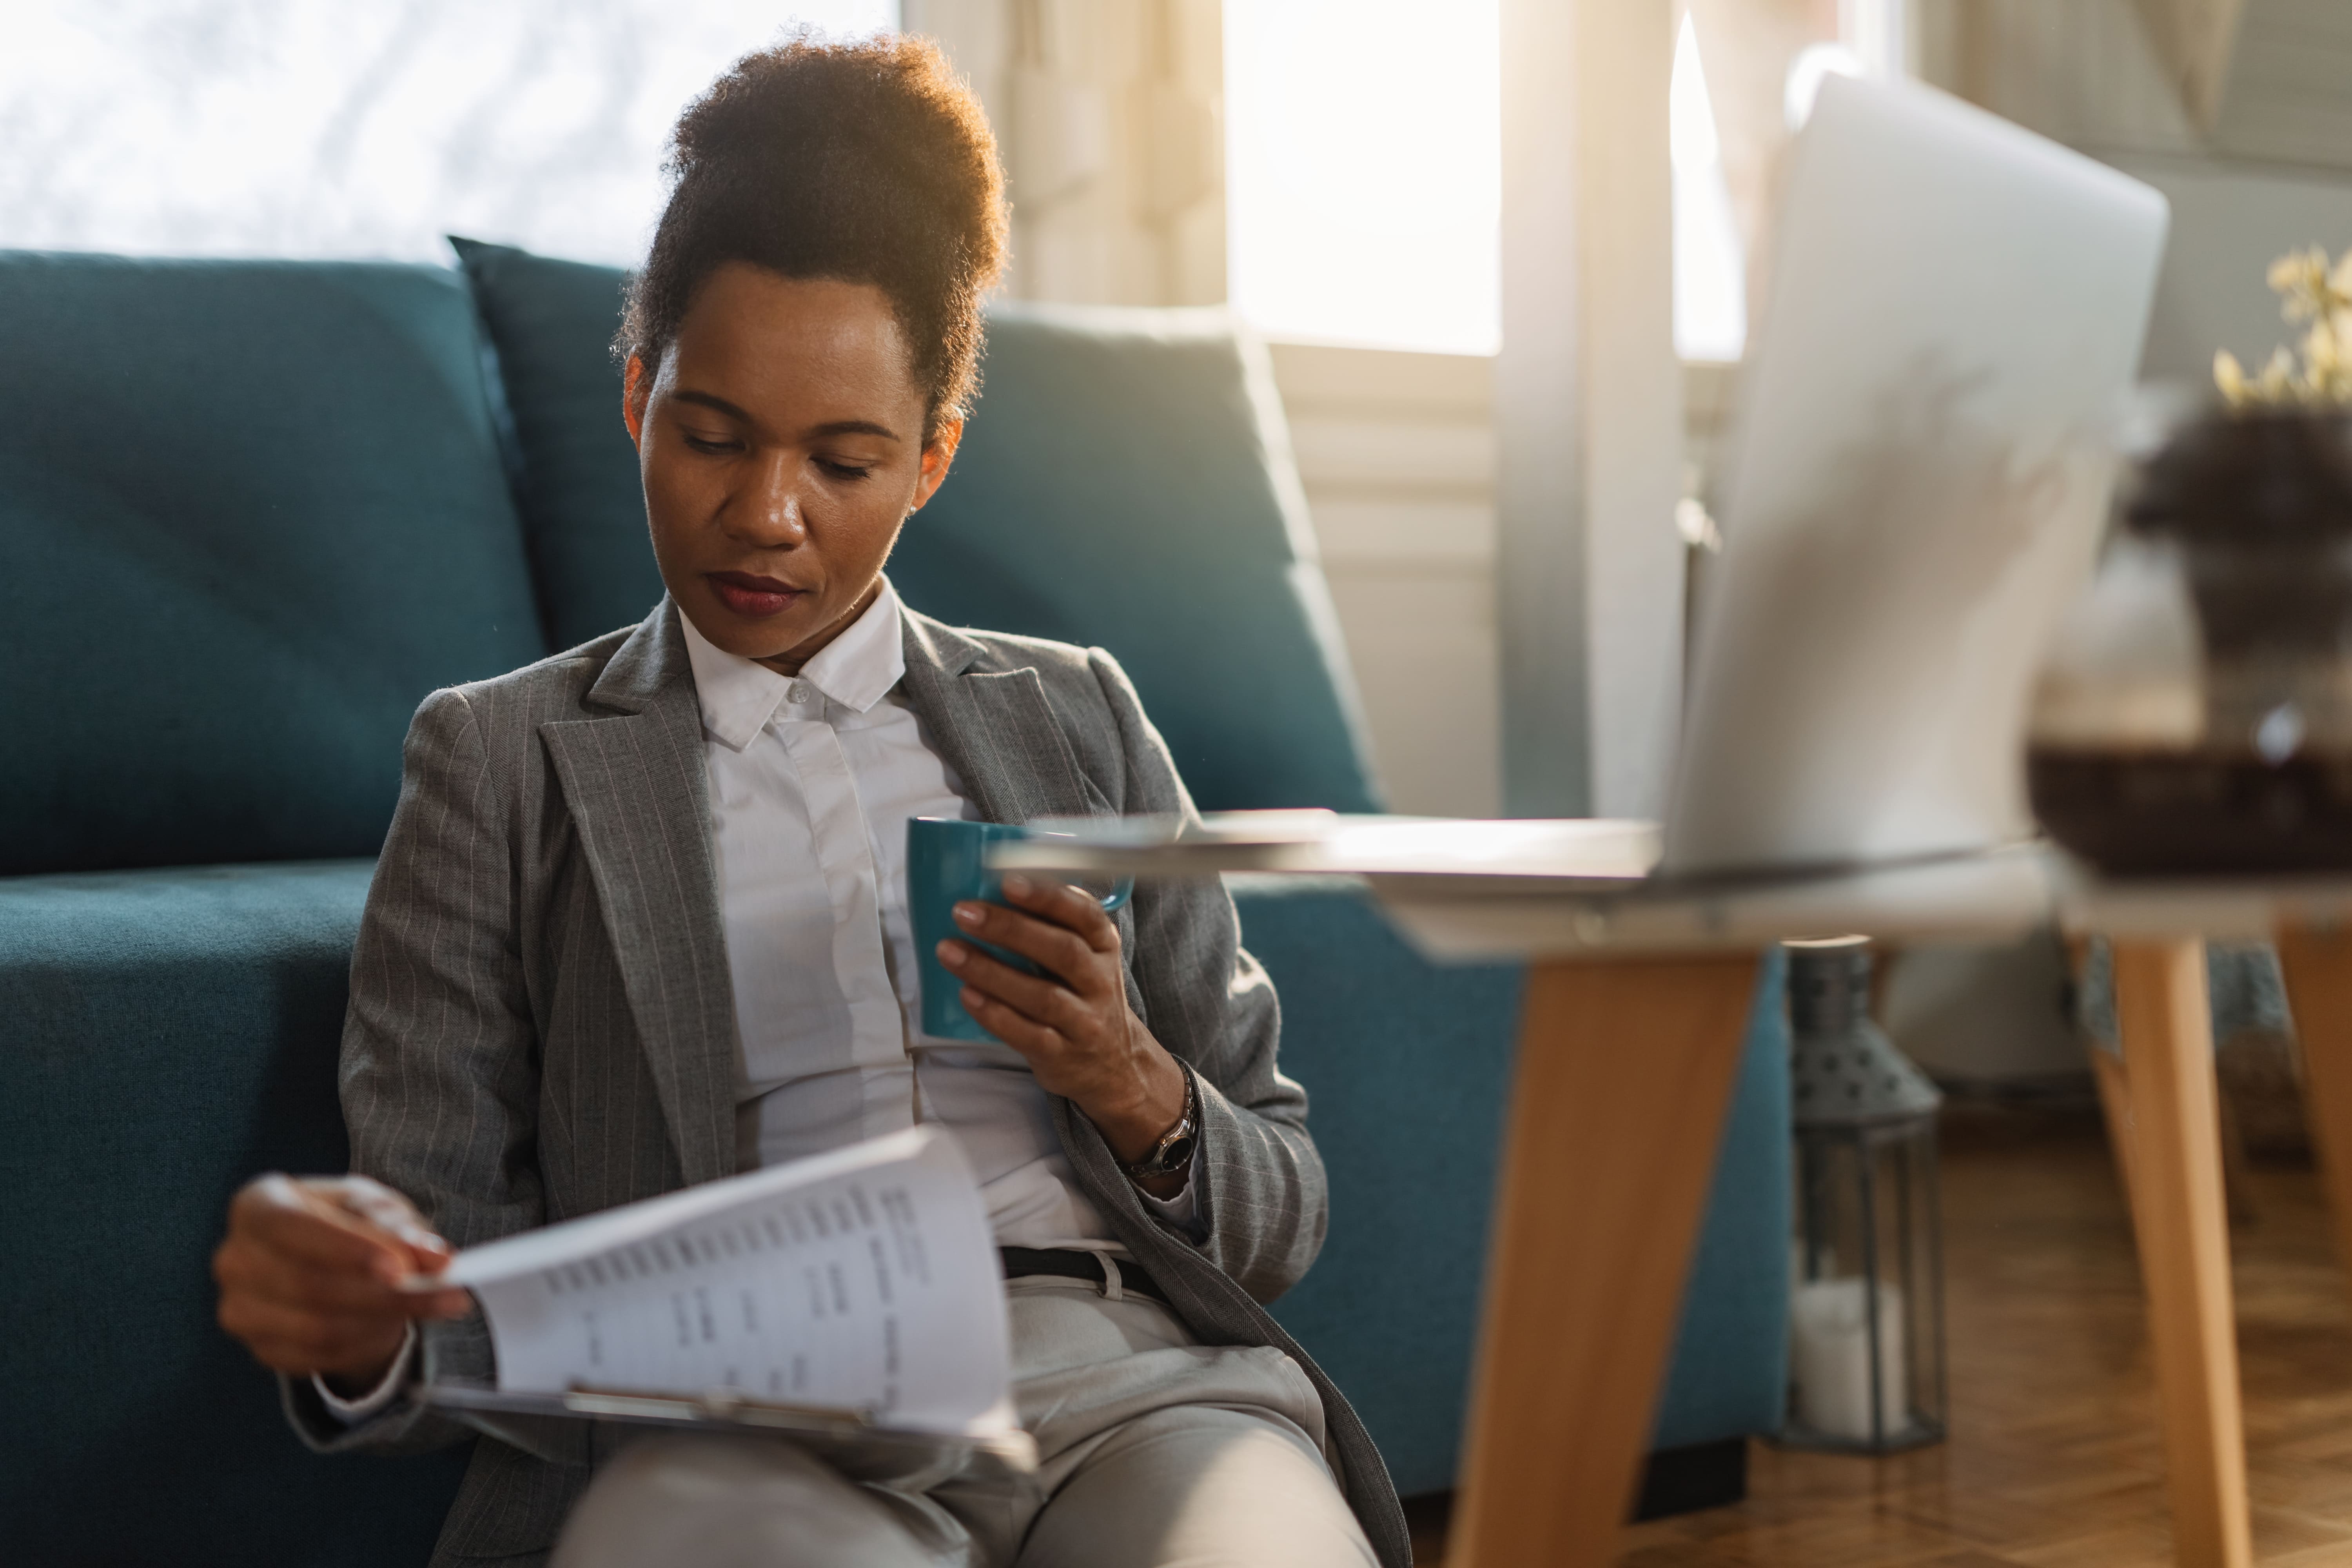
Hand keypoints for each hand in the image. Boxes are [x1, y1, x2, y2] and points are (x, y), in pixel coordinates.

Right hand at [213, 1174, 471, 1391]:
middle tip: (450, 1293)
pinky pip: (318, 1358)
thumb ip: (399, 1229)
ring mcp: (239, 1309)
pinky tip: (394, 1324)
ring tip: (436, 1305)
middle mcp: (235, 1259)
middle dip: (385, 1294)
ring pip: (316, 1329)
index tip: (401, 1268)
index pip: (290, 1228)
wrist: (330, 1263)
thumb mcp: (376, 1208)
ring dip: (385, 1320)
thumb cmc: (349, 1223)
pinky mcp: (259, 1348)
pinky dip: (365, 1343)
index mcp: (257, 1206)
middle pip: (308, 1286)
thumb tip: (434, 1260)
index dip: (344, 1249)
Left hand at [938, 873, 1189, 1195]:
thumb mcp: (1085, 956)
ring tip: (949, 951)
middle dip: (1010, 928)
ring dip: (991, 972)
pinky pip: (1027, 1035)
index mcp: (1103, 946)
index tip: (1008, 880)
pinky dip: (995, 1014)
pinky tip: (966, 994)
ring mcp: (1084, 1021)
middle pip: (1062, 951)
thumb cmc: (1082, 996)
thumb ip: (1053, 925)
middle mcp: (1100, 982)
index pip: (1084, 915)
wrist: (1113, 1065)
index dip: (1048, 896)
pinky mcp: (1062, 1055)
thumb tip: (990, 886)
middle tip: (963, 912)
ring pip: (1041, 996)